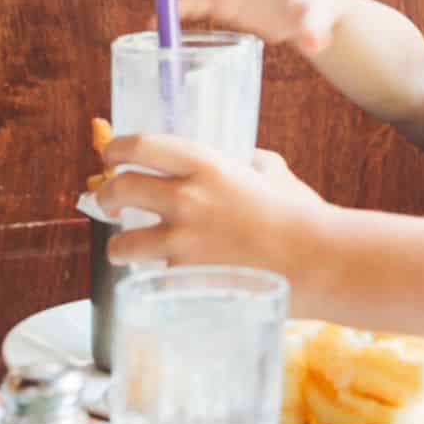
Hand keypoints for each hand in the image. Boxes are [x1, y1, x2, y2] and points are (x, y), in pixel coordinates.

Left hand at [96, 134, 333, 287]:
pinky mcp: (185, 278)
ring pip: (121, 243)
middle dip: (105, 196)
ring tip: (125, 249)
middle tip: (108, 201)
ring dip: (119, 245)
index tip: (111, 154)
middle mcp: (186, 199)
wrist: (318, 261)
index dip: (117, 148)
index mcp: (207, 165)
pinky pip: (154, 275)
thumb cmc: (303, 215)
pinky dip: (157, 275)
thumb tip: (244, 160)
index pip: (141, 145)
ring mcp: (182, 242)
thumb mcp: (275, 173)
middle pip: (119, 189)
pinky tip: (168, 275)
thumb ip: (251, 163)